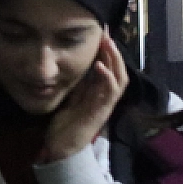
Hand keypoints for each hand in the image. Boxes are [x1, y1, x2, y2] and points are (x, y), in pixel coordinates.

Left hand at [42, 34, 128, 163]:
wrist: (62, 149)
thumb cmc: (66, 126)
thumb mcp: (72, 99)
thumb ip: (80, 86)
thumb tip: (83, 68)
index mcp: (100, 95)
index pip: (109, 69)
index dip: (108, 52)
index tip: (103, 34)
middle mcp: (106, 99)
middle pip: (119, 72)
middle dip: (114, 52)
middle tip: (107, 34)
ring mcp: (105, 105)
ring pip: (119, 80)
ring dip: (115, 61)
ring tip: (108, 45)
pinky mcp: (100, 112)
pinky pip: (109, 93)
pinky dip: (107, 77)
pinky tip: (100, 66)